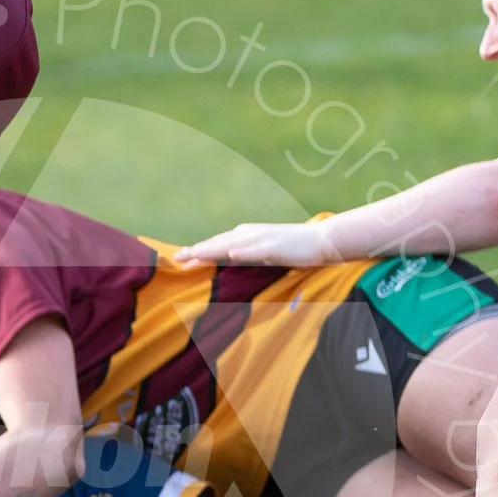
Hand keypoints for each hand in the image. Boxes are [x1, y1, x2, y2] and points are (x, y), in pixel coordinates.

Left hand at [174, 222, 338, 267]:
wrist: (320, 241)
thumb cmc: (291, 249)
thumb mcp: (262, 253)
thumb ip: (244, 257)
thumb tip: (225, 262)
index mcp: (245, 236)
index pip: (216, 244)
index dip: (197, 251)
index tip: (178, 259)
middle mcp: (249, 234)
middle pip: (218, 243)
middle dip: (197, 250)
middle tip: (177, 258)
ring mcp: (262, 239)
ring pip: (232, 245)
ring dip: (212, 249)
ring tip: (194, 254)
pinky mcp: (276, 247)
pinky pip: (257, 250)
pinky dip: (244, 252)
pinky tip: (232, 254)